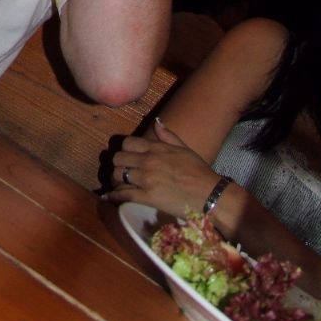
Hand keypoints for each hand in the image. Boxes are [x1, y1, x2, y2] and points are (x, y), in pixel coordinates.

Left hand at [103, 118, 218, 218]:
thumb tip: (156, 123)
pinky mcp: (147, 197)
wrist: (210, 194)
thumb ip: (167, 136)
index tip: (127, 157)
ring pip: (117, 175)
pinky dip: (114, 196)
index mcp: (156, 148)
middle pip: (118, 158)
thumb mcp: (184, 148)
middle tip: (122, 172)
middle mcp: (148, 160)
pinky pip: (123, 194)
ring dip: (116, 180)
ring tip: (119, 185)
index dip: (124, 150)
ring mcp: (146, 179)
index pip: (127, 143)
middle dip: (118, 165)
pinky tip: (110, 197)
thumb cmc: (199, 172)